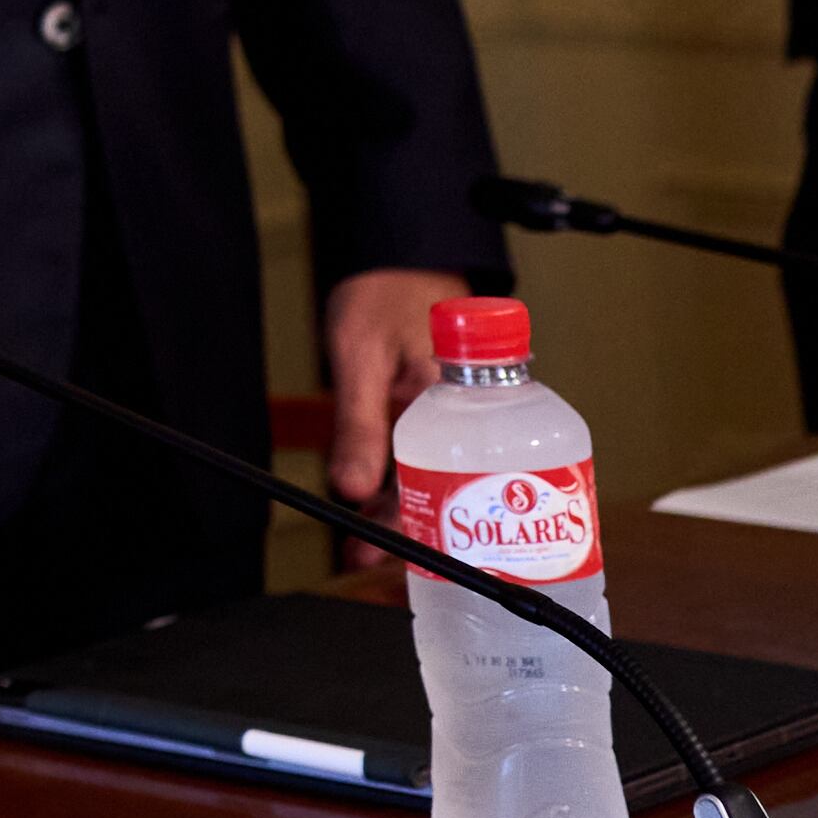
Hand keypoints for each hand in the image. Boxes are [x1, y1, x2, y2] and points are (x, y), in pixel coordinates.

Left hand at [322, 264, 469, 560]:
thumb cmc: (384, 291)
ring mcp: (456, 416)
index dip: (416, 522)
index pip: (445, 477)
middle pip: (449, 488)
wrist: (395, 256)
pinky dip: (407, 487)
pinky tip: (381, 507)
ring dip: (409, 514)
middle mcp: (467, 414)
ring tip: (370, 551)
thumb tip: (350, 487)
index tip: (381, 551)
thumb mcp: (358, 354)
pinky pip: (429, 461)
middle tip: (372, 561)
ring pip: (439, 480)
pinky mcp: (439, 415)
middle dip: (417, 533)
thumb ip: (357, 422)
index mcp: (461, 398)